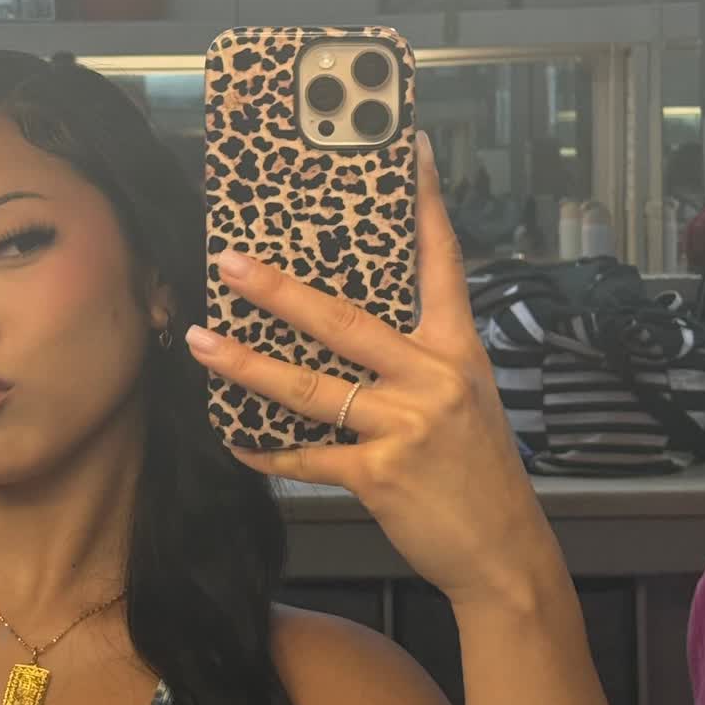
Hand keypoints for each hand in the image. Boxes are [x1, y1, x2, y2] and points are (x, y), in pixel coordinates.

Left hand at [184, 131, 566, 605]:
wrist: (504, 554)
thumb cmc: (479, 472)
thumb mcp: (468, 399)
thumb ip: (418, 360)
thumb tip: (352, 327)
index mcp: (458, 349)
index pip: (441, 263)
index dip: (425, 205)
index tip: (409, 150)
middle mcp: (434, 377)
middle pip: (345, 321)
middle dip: (280, 291)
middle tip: (232, 262)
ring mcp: (407, 425)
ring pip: (310, 387)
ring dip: (247, 365)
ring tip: (200, 341)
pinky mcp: (381, 473)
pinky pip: (308, 455)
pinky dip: (266, 450)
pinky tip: (234, 438)